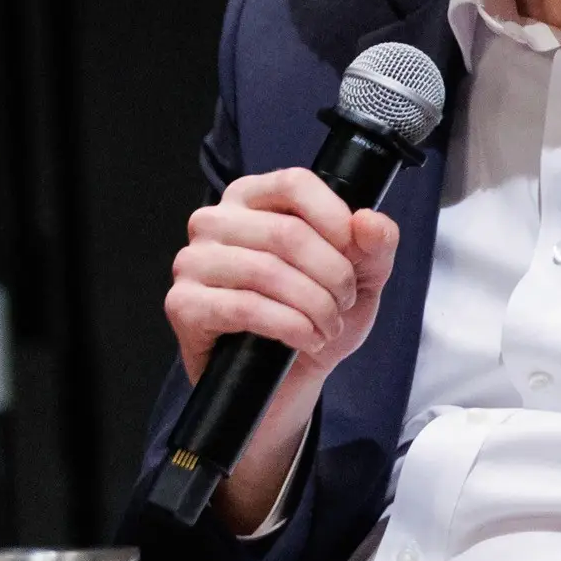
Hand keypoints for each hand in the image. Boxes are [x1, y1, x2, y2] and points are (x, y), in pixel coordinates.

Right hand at [160, 169, 399, 532]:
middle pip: (286, 232)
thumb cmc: (317, 313)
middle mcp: (215, 222)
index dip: (335, 218)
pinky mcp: (184, 305)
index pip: (294, 183)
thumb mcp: (363, 275)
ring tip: (327, 325)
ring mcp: (192, 262)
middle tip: (344, 302)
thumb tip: (369, 221)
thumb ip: (376, 243)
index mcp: (254, 198)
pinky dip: (289, 326)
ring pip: (266, 271)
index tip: (355, 251)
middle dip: (331, 275)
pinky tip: (305, 339)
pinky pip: (244, 308)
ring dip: (314, 305)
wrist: (291, 377)